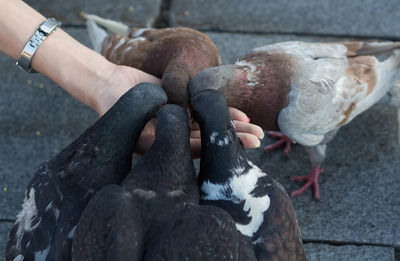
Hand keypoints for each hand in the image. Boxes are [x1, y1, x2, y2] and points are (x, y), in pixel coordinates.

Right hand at [95, 65, 263, 156]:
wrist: (109, 83)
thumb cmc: (114, 105)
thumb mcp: (133, 121)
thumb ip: (155, 130)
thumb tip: (184, 133)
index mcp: (164, 148)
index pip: (195, 149)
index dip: (218, 147)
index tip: (243, 148)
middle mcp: (176, 137)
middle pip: (208, 139)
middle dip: (234, 139)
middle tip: (258, 139)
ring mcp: (181, 121)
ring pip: (211, 125)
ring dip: (233, 126)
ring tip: (257, 129)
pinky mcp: (183, 105)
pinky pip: (205, 109)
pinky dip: (222, 110)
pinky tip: (241, 115)